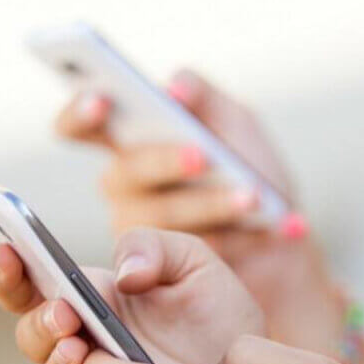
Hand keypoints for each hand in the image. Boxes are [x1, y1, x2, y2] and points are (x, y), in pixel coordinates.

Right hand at [0, 227, 264, 363]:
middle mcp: (82, 344)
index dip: (8, 272)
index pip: (29, 287)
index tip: (5, 252)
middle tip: (64, 311)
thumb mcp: (190, 260)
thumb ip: (151, 248)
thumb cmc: (217, 309)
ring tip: (80, 347)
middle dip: (39, 323)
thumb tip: (123, 274)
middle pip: (32, 337)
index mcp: (87, 299)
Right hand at [54, 70, 343, 357]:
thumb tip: (174, 86)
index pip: (82, 126)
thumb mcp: (237, 126)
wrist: (283, 246)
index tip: (102, 102)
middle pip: (126, 173)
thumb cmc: (253, 178)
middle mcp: (125, 190)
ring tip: (252, 197)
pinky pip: (182, 257)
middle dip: (165, 162)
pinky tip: (274, 226)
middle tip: (200, 156)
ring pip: (158, 218)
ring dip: (210, 203)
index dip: (80, 114)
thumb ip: (207, 98)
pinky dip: (235, 236)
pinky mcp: (162, 276)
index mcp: (132, 145)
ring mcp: (137, 236)